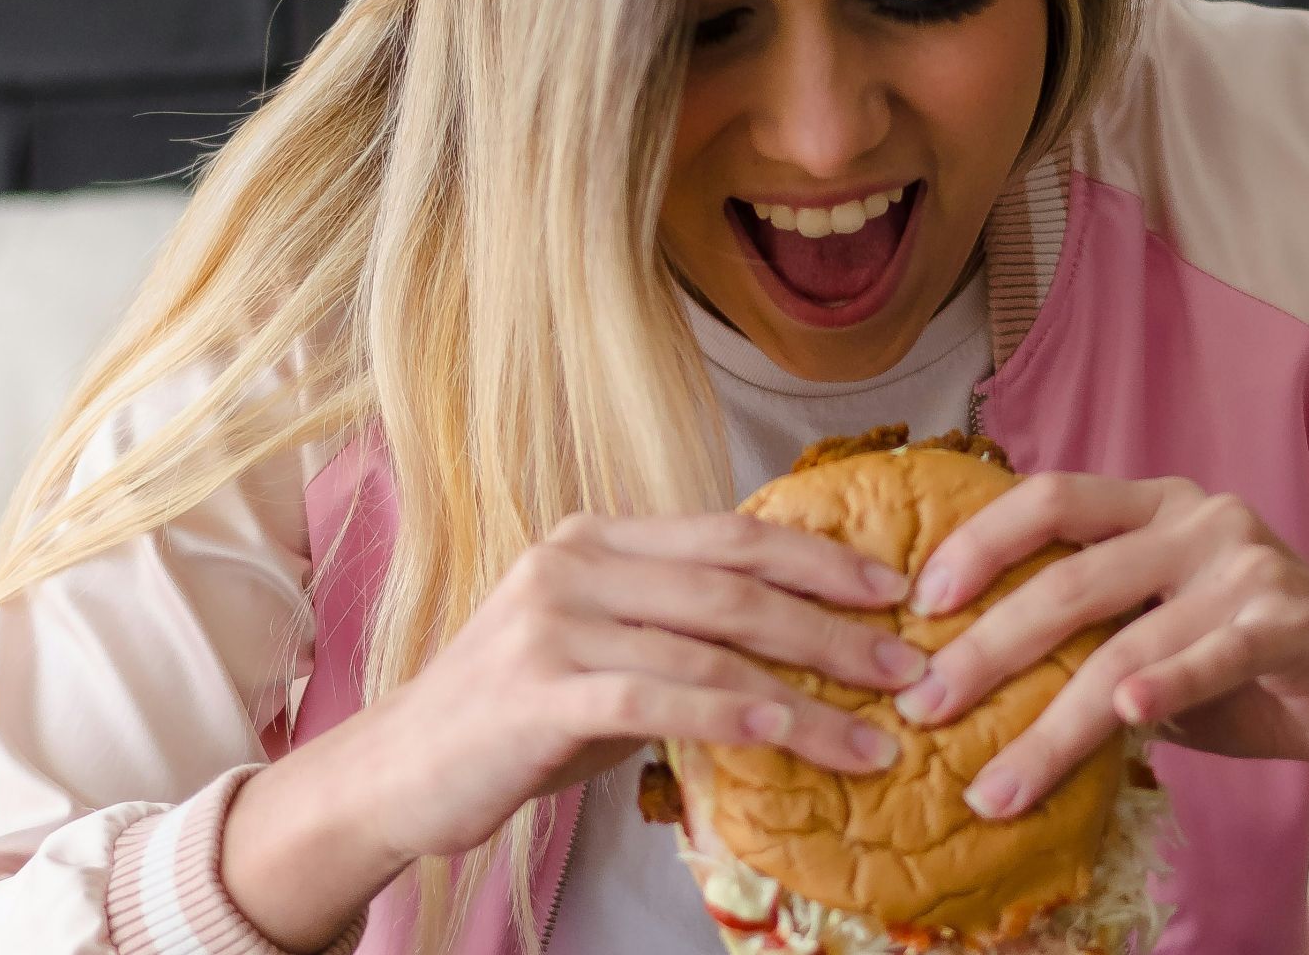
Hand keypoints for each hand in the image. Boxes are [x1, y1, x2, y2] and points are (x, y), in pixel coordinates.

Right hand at [359, 510, 927, 864]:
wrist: (398, 771)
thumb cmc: (516, 715)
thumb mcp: (602, 648)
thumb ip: (678, 629)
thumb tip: (799, 637)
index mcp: (597, 538)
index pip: (731, 537)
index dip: (821, 560)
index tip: (897, 591)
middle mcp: (574, 563)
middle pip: (734, 587)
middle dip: (835, 627)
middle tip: (911, 668)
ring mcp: (553, 624)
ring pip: (710, 650)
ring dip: (807, 697)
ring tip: (874, 736)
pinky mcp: (539, 692)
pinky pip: (658, 699)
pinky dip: (732, 717)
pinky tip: (787, 735)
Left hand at [891, 473, 1308, 830]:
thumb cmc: (1254, 670)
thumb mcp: (1159, 640)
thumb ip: (1090, 638)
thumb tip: (968, 683)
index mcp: (1154, 506)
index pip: (1049, 501)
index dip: (978, 545)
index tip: (918, 604)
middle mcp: (1197, 517)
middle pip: (1070, 578)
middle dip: (987, 649)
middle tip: (925, 706)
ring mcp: (1247, 565)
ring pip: (1125, 640)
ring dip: (1053, 722)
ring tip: (996, 785)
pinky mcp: (1294, 623)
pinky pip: (1213, 654)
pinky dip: (1168, 684)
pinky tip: (1124, 715)